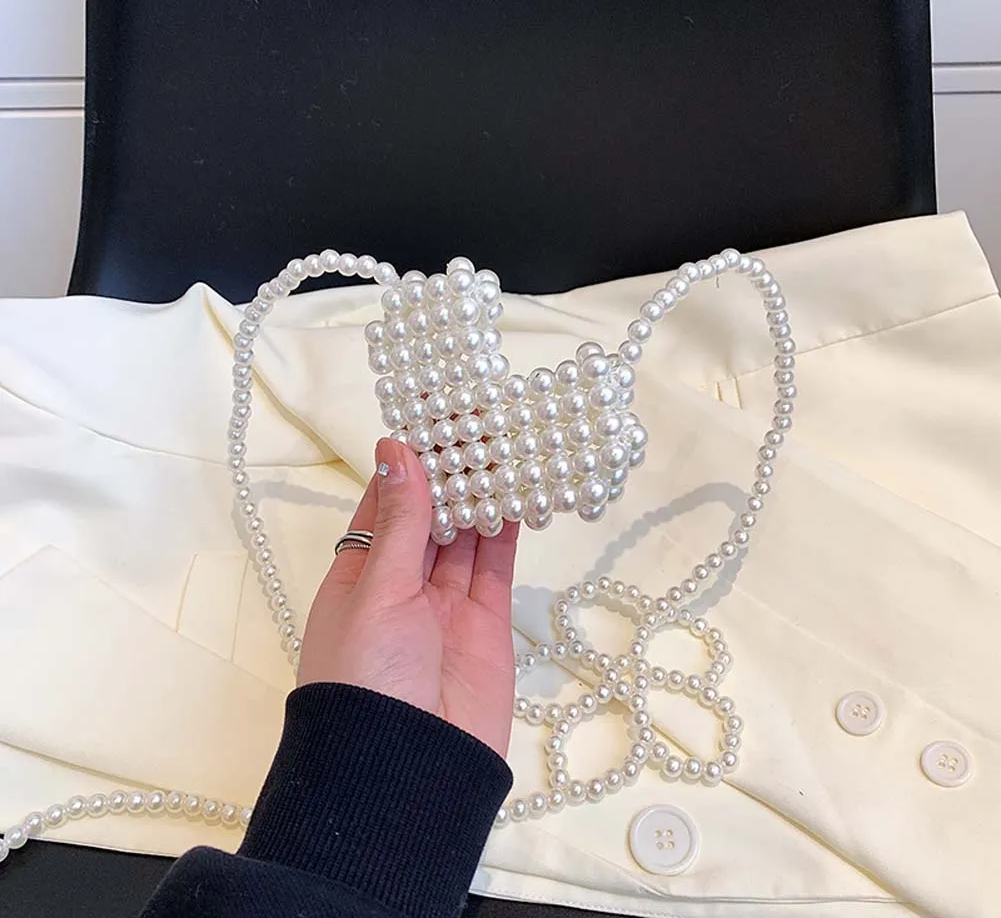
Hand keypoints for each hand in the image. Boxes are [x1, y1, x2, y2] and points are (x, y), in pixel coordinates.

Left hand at [298, 437, 519, 756]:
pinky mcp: (486, 623)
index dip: (404, 468)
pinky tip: (515, 495)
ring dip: (479, 497)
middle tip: (476, 427)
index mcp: (357, 579)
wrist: (409, 771)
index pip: (383, 509)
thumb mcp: (377, 591)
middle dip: (448, 477)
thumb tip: (395, 451)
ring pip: (464, 538)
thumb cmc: (368, 679)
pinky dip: (505, 532)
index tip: (428, 423)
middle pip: (428, 519)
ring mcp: (444, 606)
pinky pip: (495, 568)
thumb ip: (399, 522)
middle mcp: (400, 589)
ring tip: (501, 448)